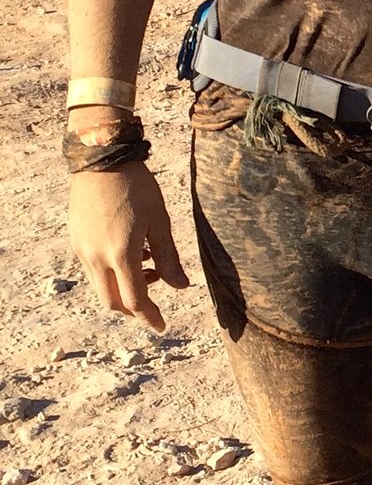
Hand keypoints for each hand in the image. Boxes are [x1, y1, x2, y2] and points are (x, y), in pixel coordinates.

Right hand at [68, 162, 189, 331]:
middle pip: (112, 301)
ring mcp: (81, 249)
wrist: (101, 159)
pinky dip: (110, 272)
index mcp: (121, 254)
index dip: (150, 316)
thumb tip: (182, 286)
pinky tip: (130, 251)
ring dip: (123, 287)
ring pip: (100, 286)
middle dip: (134, 308)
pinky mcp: (75, 240)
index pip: (135, 300)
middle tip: (153, 300)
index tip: (162, 326)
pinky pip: (92, 268)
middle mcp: (96, 257)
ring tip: (148, 264)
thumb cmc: (137, 186)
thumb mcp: (160, 221)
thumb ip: (169, 257)